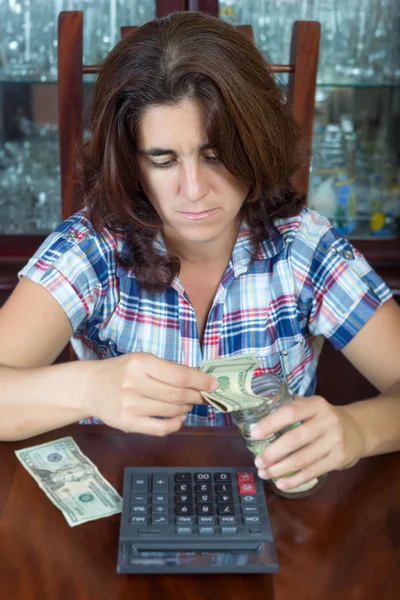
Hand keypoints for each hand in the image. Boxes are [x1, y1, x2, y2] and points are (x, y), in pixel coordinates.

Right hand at [84, 352, 218, 435]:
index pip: (180, 375)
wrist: (89, 387)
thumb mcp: (142, 361)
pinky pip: (160, 428)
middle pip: (178, 394)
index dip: (201, 381)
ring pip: (172, 411)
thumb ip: (168, 369)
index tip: (214, 384)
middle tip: (204, 396)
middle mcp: (135, 383)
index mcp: (141, 363)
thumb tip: (200, 378)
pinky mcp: (128, 423)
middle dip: (197, 396)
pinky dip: (175, 425)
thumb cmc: (121, 371)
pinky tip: (178, 418)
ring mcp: (130, 405)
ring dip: (186, 409)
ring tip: (188, 404)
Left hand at [250, 395, 366, 490]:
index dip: (271, 423)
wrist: (359, 429)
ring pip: (302, 459)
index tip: (254, 434)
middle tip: (258, 462)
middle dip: (272, 453)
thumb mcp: (312, 407)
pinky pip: (313, 472)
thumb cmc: (324, 418)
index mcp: (316, 404)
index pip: (290, 412)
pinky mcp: (339, 459)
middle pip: (294, 439)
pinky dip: (295, 480)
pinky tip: (281, 483)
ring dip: (280, 469)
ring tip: (265, 473)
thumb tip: (259, 424)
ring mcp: (335, 441)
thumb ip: (292, 410)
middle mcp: (327, 421)